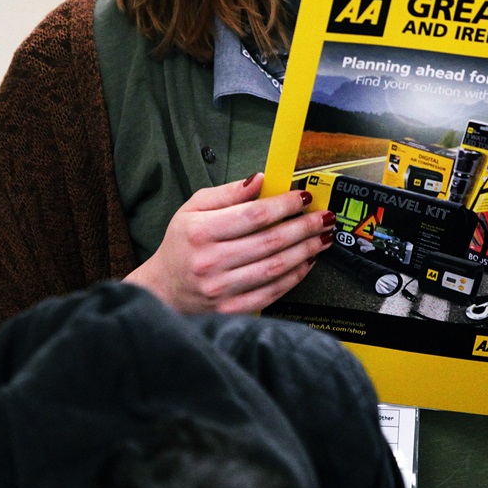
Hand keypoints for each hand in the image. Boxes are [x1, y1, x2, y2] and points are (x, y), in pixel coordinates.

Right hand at [124, 173, 333, 313]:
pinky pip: (272, 291)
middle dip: (304, 227)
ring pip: (276, 267)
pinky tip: (307, 262)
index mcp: (201, 232)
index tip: (304, 198)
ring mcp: (222, 289)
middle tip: (324, 218)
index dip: (284, 205)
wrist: (163, 290)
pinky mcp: (232, 309)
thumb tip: (259, 179)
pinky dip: (295, 276)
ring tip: (322, 237)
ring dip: (306, 251)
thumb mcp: (193, 208)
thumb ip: (227, 193)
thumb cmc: (181, 245)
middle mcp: (211, 261)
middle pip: (270, 241)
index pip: (253, 215)